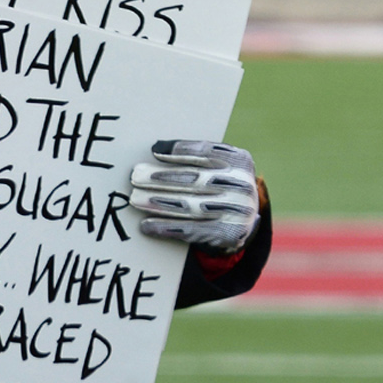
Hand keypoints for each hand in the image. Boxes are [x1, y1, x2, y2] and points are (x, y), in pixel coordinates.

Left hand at [131, 140, 261, 253]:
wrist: (246, 221)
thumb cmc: (223, 187)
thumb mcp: (221, 167)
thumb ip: (199, 158)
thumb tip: (158, 149)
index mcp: (240, 161)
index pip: (208, 152)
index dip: (180, 151)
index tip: (155, 150)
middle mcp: (241, 185)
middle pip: (195, 179)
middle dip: (161, 178)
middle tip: (136, 177)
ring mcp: (236, 210)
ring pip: (189, 205)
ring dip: (158, 202)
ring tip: (136, 198)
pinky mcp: (226, 233)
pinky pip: (190, 230)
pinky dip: (165, 227)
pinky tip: (147, 224)